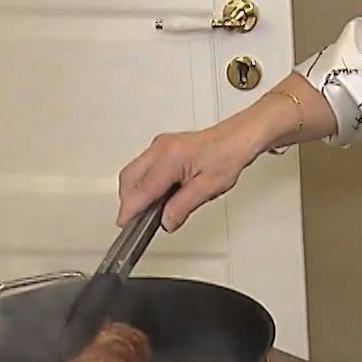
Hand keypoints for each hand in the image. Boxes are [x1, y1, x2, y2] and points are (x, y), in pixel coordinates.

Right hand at [117, 105, 272, 231]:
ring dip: (135, 192)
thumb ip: (183, 207)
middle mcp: (160, 148)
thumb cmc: (228, 155)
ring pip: (133, 172)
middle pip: (129, 179)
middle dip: (129, 202)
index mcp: (171, 157)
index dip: (130, 209)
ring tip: (149, 211)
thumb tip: (166, 221)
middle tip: (135, 221)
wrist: (238, 138)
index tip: (124, 223)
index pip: (142, 189)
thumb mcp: (208, 187)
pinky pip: (142, 167)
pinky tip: (155, 195)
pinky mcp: (162, 147)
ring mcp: (159, 145)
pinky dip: (143, 183)